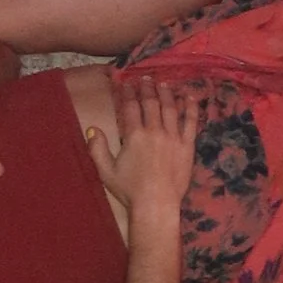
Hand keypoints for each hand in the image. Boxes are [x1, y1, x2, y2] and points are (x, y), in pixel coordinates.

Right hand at [87, 75, 205, 222]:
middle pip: (151, 103)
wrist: (155, 203)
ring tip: (163, 83)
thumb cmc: (129, 189)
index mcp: (134, 135)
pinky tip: (189, 97)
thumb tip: (92, 128)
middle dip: (146, 88)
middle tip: (144, 78)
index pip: (130, 107)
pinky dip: (190, 107)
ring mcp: (173, 136)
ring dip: (166, 93)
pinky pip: (191, 122)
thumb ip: (97, 148)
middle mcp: (155, 130)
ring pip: (171, 108)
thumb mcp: (106, 171)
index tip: (125, 83)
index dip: (127, 93)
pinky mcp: (187, 145)